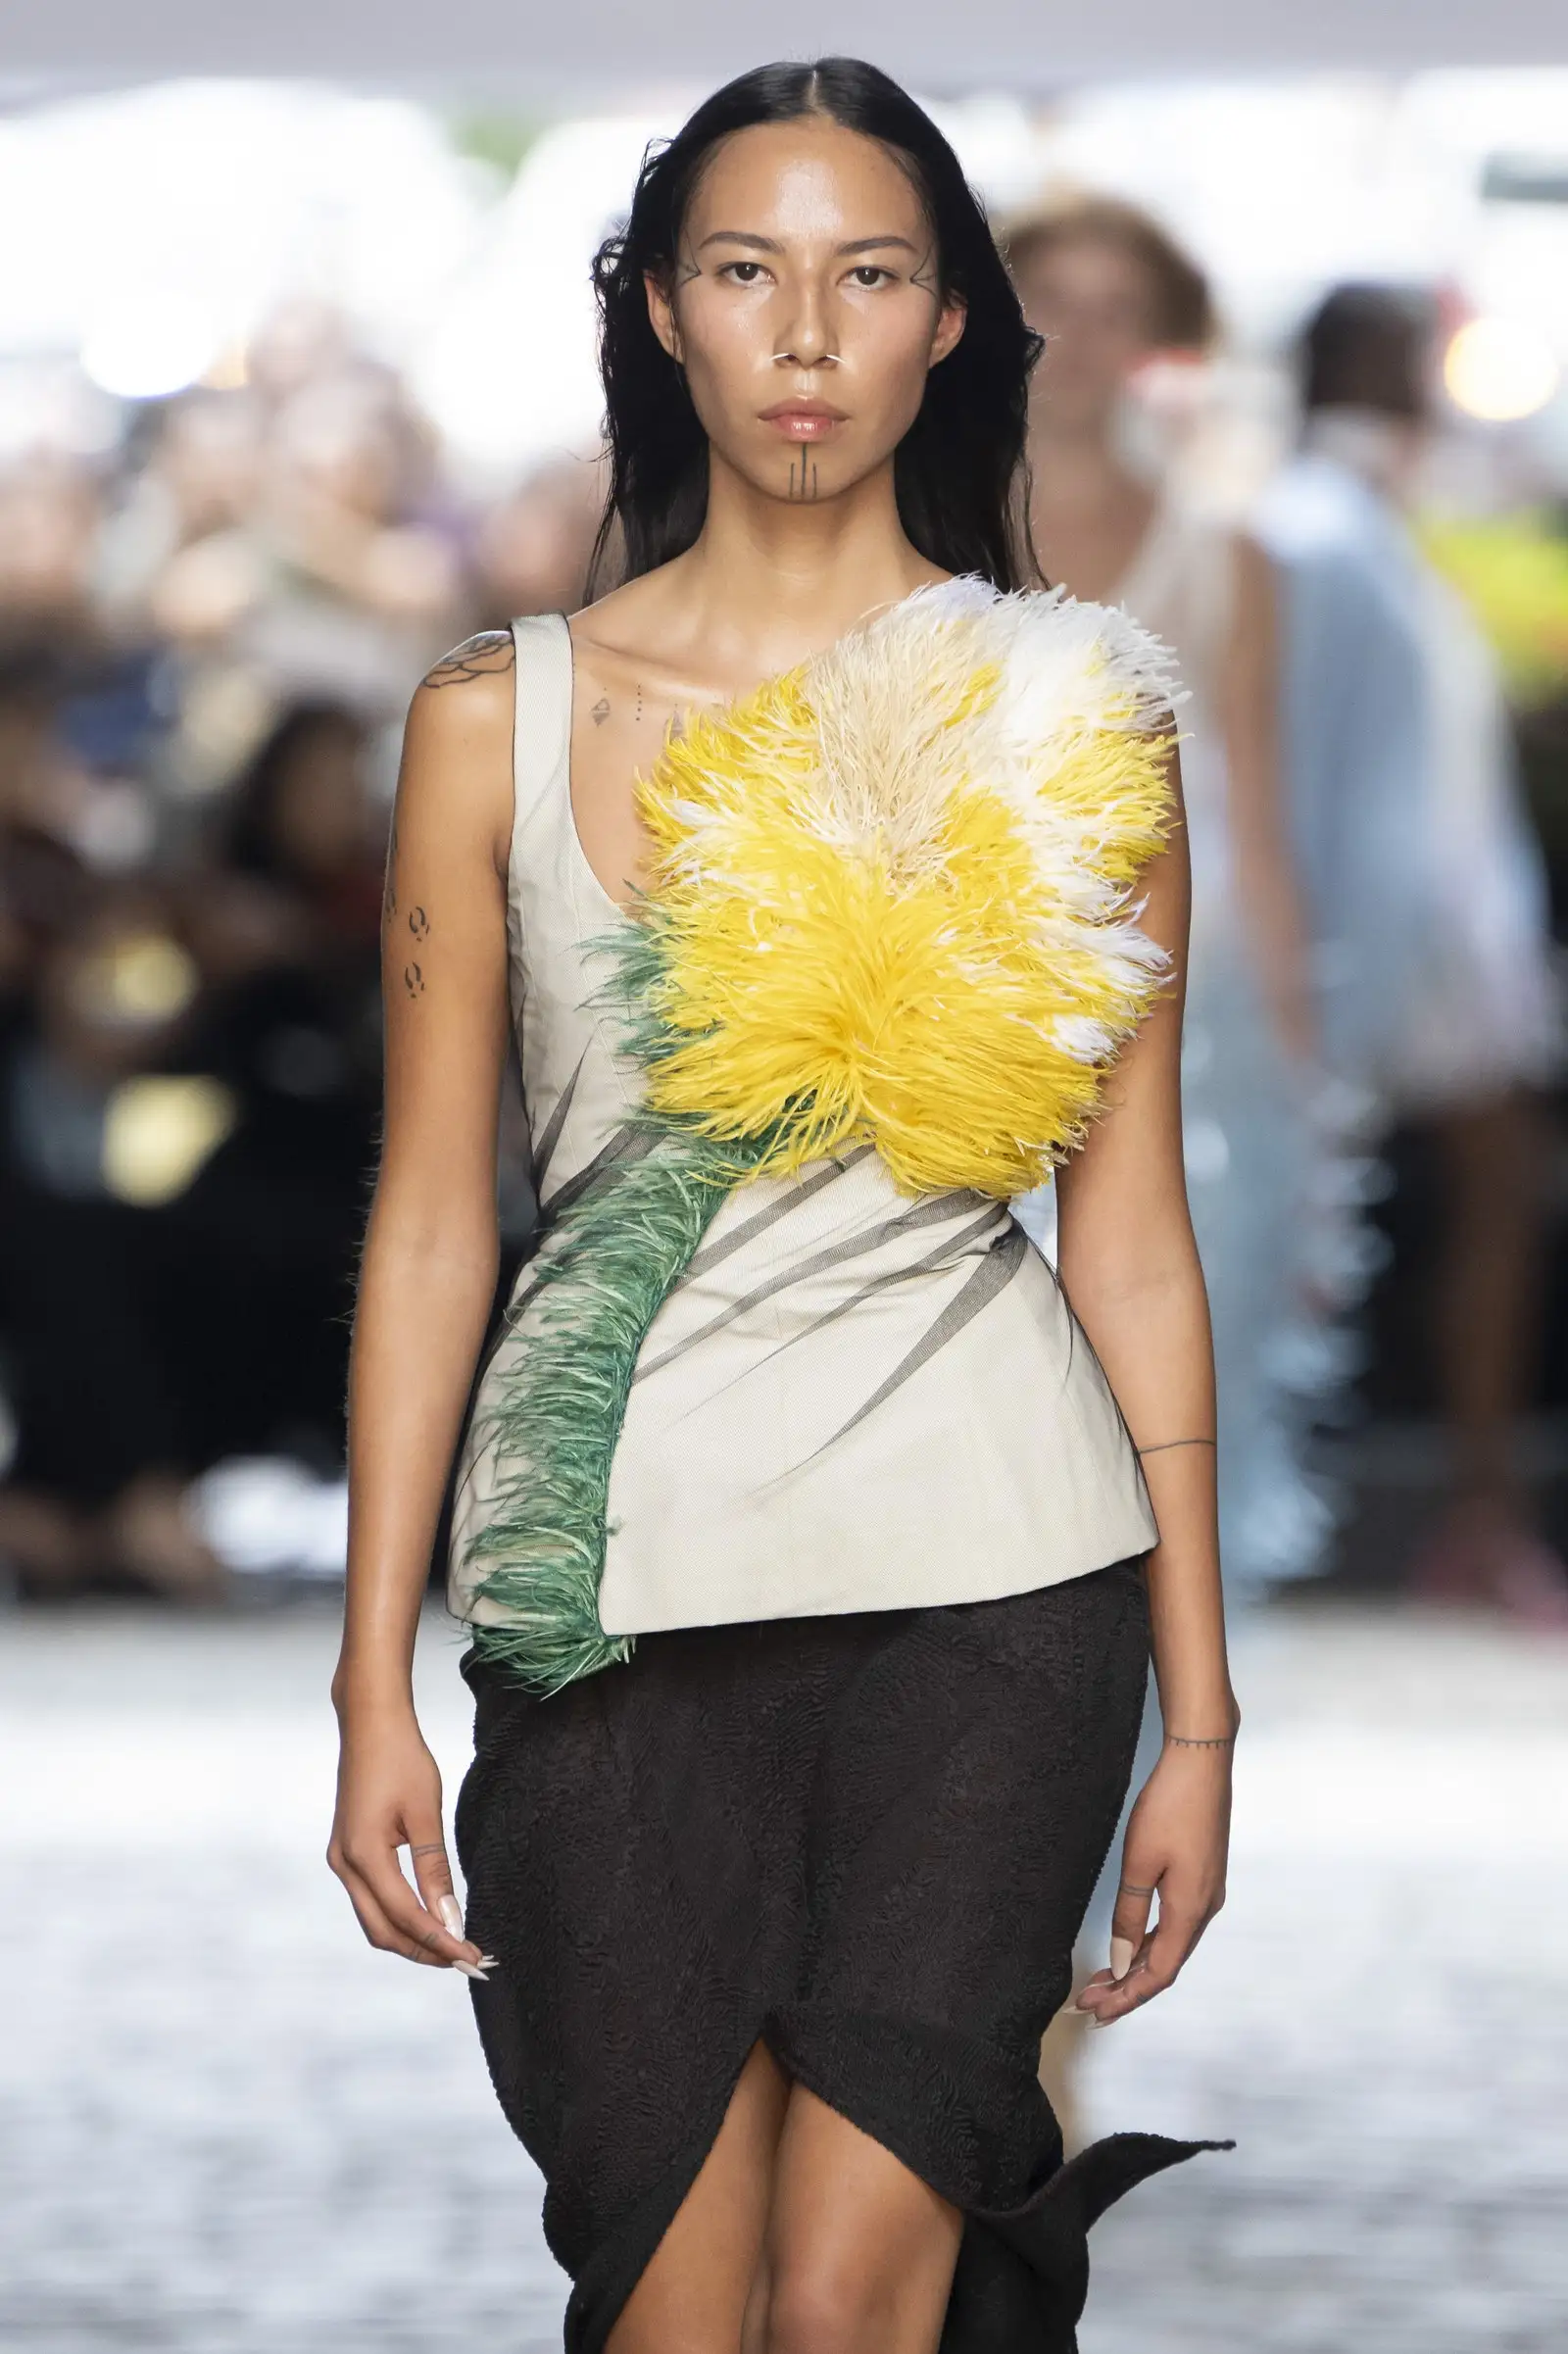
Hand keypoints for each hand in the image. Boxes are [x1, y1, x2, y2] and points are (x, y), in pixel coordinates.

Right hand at [327, 1698, 491, 1978]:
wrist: (370, 1723)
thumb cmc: (401, 1759)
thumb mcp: (425, 1813)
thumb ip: (435, 1869)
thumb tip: (450, 1919)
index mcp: (363, 1856)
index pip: (406, 1916)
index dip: (440, 1942)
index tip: (473, 1956)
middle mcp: (344, 1865)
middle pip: (384, 1932)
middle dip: (425, 1952)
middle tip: (468, 1961)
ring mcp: (340, 1861)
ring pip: (375, 1921)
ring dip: (412, 1939)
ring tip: (453, 1946)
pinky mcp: (346, 1854)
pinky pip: (371, 1901)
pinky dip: (399, 1919)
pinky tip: (428, 1919)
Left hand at [1076, 1734, 1232, 2026]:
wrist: (1201, 1762)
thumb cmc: (1169, 1807)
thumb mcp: (1139, 1862)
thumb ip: (1129, 1914)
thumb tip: (1120, 1961)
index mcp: (1190, 1910)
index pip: (1158, 1973)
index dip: (1127, 1997)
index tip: (1095, 2011)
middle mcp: (1204, 1909)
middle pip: (1165, 1965)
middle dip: (1128, 1988)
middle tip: (1090, 2004)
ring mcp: (1206, 1893)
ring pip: (1171, 1946)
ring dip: (1137, 1966)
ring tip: (1102, 1982)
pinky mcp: (1202, 1877)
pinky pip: (1175, 1925)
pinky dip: (1150, 1942)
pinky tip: (1131, 1944)